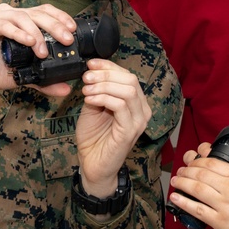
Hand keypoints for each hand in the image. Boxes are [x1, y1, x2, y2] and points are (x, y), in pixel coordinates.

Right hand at [0, 3, 76, 97]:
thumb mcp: (25, 76)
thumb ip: (45, 80)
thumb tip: (66, 89)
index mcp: (20, 21)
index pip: (44, 11)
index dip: (59, 17)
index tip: (72, 29)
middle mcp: (8, 14)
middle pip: (36, 13)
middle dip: (54, 25)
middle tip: (66, 40)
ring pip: (21, 16)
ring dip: (36, 32)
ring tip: (43, 50)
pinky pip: (2, 24)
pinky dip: (17, 32)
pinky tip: (28, 42)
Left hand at [74, 59, 151, 196]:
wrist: (92, 164)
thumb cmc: (94, 138)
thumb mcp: (94, 107)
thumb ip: (97, 90)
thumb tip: (92, 71)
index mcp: (136, 103)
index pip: (128, 75)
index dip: (109, 66)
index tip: (90, 64)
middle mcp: (142, 110)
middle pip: (130, 80)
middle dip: (105, 74)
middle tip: (86, 78)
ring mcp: (138, 121)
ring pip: (127, 90)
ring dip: (103, 86)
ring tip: (86, 90)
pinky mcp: (130, 131)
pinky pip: (119, 106)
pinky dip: (102, 98)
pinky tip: (89, 100)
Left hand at [169, 144, 228, 228]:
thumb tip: (214, 173)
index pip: (211, 162)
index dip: (196, 161)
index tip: (190, 162)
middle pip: (200, 174)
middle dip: (186, 171)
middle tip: (180, 172)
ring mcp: (224, 205)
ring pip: (196, 189)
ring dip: (182, 183)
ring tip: (176, 181)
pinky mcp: (220, 222)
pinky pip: (197, 209)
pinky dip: (183, 202)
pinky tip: (176, 198)